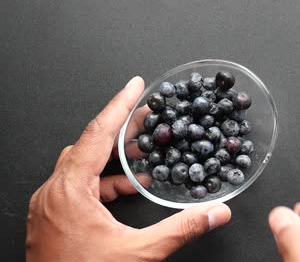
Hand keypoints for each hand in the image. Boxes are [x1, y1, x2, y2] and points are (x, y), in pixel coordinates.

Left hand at [26, 77, 230, 261]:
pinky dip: (106, 182)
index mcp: (69, 191)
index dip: (119, 105)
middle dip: (122, 128)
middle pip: (90, 144)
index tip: (135, 85)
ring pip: (84, 165)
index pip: (97, 134)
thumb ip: (181, 229)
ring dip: (115, 159)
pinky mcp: (55, 218)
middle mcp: (54, 193)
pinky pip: (80, 186)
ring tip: (145, 155)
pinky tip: (129, 187)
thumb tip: (216, 212)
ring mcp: (51, 206)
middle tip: (147, 116)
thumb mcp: (138, 253)